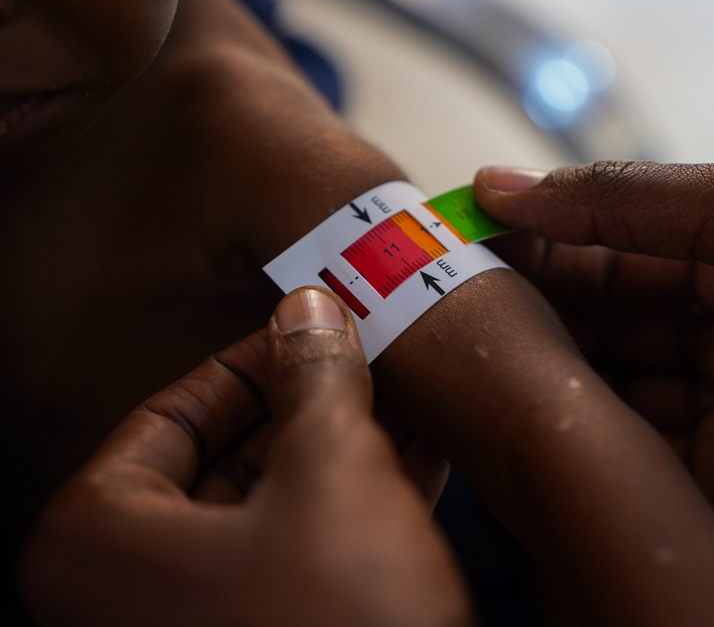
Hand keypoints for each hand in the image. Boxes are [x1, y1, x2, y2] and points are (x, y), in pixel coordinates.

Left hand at [18, 288, 470, 626]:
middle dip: (313, 404)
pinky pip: (304, 549)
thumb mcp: (333, 469)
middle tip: (366, 362)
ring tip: (405, 401)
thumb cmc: (339, 624)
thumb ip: (314, 378)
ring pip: (276, 504)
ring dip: (346, 448)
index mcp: (100, 537)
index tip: (311, 330)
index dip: (255, 359)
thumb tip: (310, 314)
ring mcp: (196, 621)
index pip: (172, 412)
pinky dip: (357, 502)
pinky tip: (417, 459)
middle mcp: (130, 587)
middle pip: (228, 458)